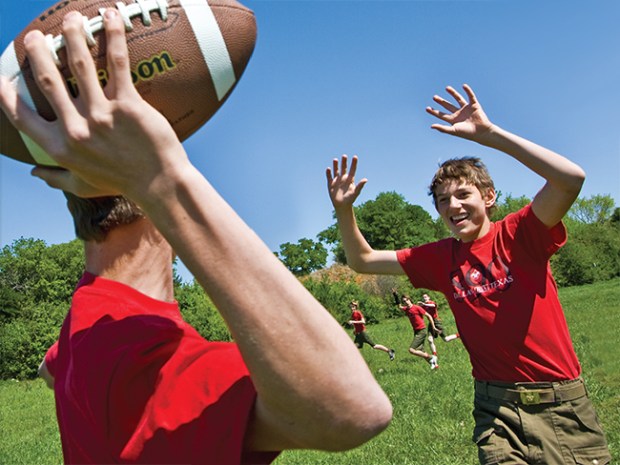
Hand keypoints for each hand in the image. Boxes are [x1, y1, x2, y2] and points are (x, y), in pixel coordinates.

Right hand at [0, 9, 188, 200]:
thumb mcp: (83, 186)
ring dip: (73, 36)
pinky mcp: (128, 105)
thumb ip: (57, 178)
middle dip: (38, 52)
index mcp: (61, 148)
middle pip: (47, 80)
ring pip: (80, 65)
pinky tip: (111, 18)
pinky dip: (113, 37)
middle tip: (38, 36)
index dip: (6, 97)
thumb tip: (34, 171)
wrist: (159, 184)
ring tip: (72, 20)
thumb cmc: (122, 184)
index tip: (0, 80)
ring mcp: (101, 115)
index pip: (22, 118)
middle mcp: (76, 129)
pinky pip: (118, 64)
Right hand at [326, 155, 366, 208]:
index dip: (354, 163)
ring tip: (335, 159)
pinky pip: (329, 177)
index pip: (352, 169)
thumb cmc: (350, 199)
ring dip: (335, 165)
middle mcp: (343, 178)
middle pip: (343, 168)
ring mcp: (337, 180)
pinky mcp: (331, 184)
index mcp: (350, 179)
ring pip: (336, 171)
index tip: (355, 157)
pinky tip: (328, 168)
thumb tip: (366, 179)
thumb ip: (360, 186)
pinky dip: (328, 173)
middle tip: (344, 156)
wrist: (342, 206)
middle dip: (344, 162)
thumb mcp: (355, 192)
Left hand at [426, 84, 492, 142]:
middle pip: (448, 106)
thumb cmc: (467, 133)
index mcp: (453, 120)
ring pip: (458, 99)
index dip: (434, 111)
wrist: (481, 132)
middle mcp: (459, 113)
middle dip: (441, 101)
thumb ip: (442, 128)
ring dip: (453, 93)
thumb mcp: (453, 130)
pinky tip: (464, 85)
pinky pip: (470, 96)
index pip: (441, 115)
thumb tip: (431, 126)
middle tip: (434, 97)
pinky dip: (468, 91)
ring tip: (447, 88)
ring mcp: (466, 109)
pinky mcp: (474, 105)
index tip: (427, 108)